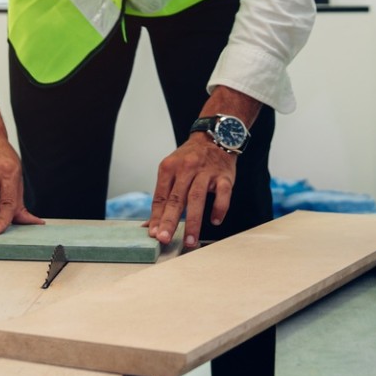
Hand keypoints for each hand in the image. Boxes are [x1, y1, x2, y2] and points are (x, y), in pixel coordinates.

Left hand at [148, 132, 237, 249]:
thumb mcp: (172, 169)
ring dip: (193, 221)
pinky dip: (219, 207)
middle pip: (176, 198)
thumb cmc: (191, 157)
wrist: (216, 136)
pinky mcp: (224, 175)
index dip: (156, 217)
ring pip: (197, 197)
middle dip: (170, 221)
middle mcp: (186, 168)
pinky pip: (222, 193)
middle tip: (164, 239)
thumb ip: (163, 196)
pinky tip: (215, 220)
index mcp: (169, 167)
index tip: (154, 234)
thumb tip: (151, 225)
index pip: (160, 197)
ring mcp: (206, 172)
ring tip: (190, 240)